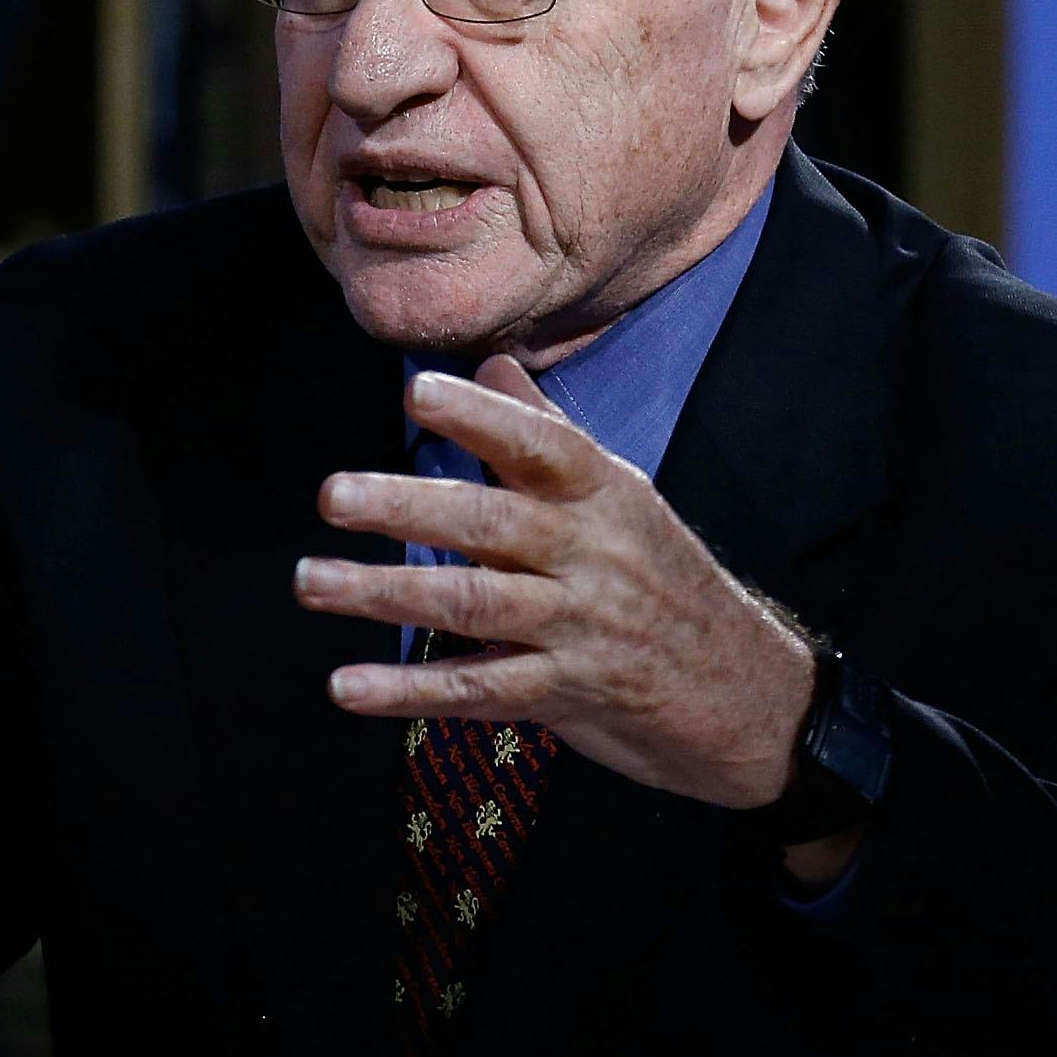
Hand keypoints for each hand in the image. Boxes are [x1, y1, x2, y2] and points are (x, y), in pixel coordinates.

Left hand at [294, 356, 817, 813]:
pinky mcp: (566, 694)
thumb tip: (493, 362)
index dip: (480, 418)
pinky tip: (346, 686)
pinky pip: (477, 690)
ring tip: (311, 583)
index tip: (416, 393)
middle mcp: (590, 554)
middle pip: (490, 523)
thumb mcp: (622, 497)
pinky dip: (408, 690)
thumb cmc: (665, 578)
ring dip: (384, 594)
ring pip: (471, 605)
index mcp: (602, 494)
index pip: (539, 444)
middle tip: (331, 495)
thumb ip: (546, 432)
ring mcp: (578, 627)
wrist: (746, 693)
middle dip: (407, 507)